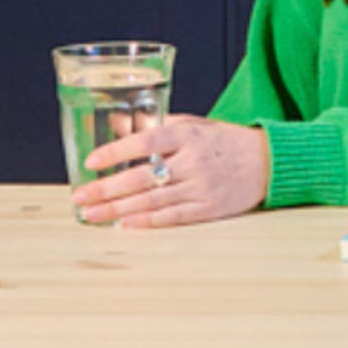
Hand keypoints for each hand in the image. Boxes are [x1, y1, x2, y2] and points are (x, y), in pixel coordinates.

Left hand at [74, 113, 273, 228]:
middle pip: (142, 177)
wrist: (268, 162)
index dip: (116, 151)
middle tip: (80, 197)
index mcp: (188, 135)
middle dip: (106, 189)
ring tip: (92, 215)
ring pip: (152, 200)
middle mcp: (193, 161)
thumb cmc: (225, 141)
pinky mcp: (208, 208)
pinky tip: (125, 224)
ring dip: (117, 209)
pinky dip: (147, 221)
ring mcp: (201, 186)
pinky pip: (172, 216)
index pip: (146, 142)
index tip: (91, 162)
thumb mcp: (194, 124)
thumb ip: (158, 125)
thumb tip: (118, 124)